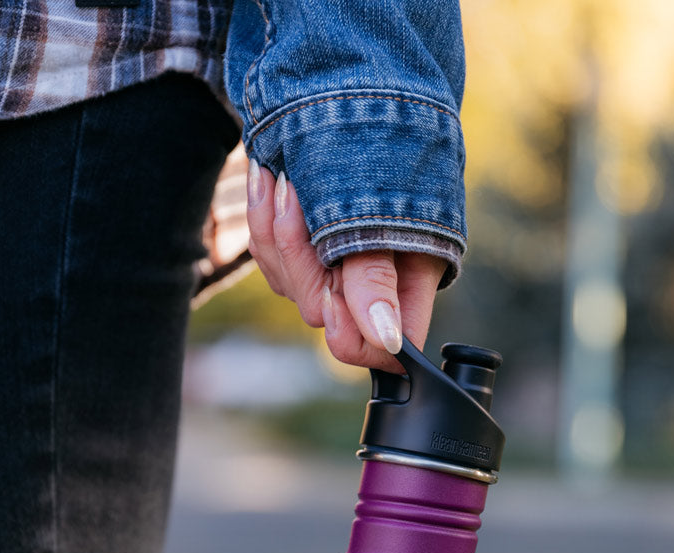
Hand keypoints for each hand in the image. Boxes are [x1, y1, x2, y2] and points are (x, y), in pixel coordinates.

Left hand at [245, 161, 445, 371]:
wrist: (355, 82)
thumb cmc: (387, 142)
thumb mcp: (387, 211)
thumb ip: (378, 279)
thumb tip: (388, 341)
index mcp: (409, 284)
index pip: (384, 349)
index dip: (355, 335)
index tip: (333, 296)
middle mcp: (371, 286)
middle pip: (324, 317)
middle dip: (301, 260)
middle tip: (294, 197)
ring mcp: (334, 271)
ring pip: (290, 287)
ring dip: (275, 230)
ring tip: (279, 174)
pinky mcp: (302, 254)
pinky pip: (271, 261)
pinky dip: (264, 220)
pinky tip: (268, 176)